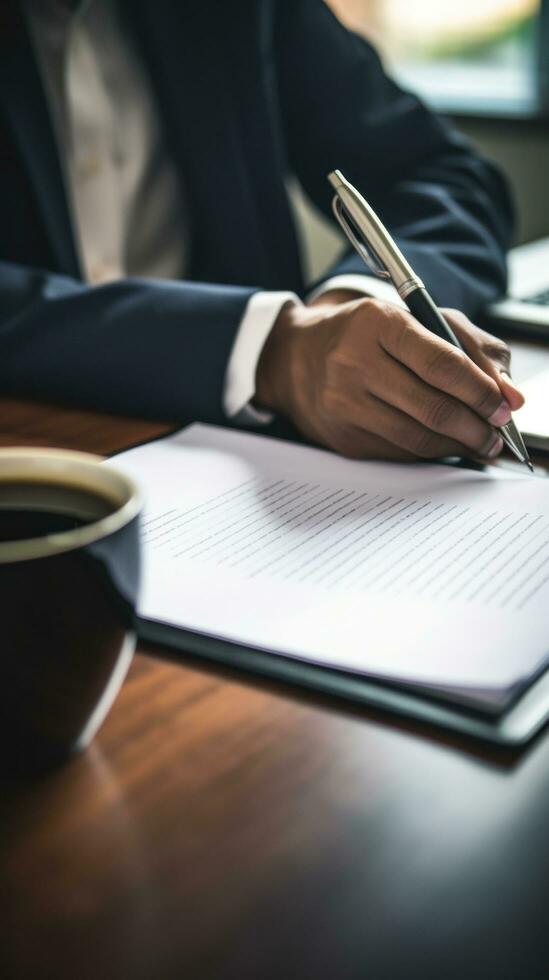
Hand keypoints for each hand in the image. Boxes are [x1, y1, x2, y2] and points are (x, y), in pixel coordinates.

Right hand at [255, 296, 524, 460]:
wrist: (294, 359)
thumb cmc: (364, 335)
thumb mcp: (415, 319)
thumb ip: (470, 347)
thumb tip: (508, 394)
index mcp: (378, 323)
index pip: (441, 363)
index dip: (480, 391)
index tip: (503, 406)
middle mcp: (354, 363)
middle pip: (433, 408)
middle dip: (477, 427)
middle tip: (496, 433)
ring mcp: (344, 404)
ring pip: (418, 438)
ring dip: (458, 446)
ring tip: (478, 442)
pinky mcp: (342, 438)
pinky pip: (400, 453)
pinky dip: (430, 452)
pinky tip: (442, 444)